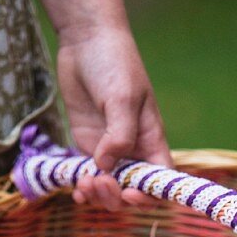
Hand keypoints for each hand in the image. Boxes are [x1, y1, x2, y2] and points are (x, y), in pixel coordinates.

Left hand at [56, 24, 171, 210]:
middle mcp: (133, 150)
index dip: (149, 196)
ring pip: (108, 189)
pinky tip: (76, 191)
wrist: (86, 41)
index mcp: (151, 140)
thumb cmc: (114, 63)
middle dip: (115, 196)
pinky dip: (84, 190)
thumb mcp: (122, 97)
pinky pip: (89, 178)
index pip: (160, 181)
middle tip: (98, 181)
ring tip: (83, 183)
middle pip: (130, 191)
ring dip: (97, 195)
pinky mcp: (87, 146)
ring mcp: (109, 150)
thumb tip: (107, 166)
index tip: (130, 194)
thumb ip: (119, 134)